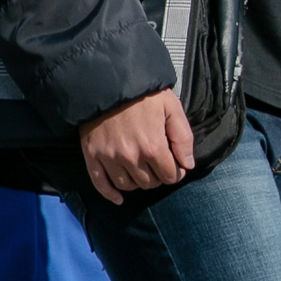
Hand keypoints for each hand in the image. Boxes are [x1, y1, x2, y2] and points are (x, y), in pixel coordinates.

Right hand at [79, 89, 194, 204]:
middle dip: (158, 177)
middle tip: (159, 166)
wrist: (108, 81)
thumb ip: (183, 138)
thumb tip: (188, 164)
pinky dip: (110, 195)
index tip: (176, 166)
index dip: (176, 173)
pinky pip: (101, 184)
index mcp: (153, 147)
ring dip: (138, 183)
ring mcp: (110, 158)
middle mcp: (131, 157)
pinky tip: (119, 199)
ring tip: (142, 171)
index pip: (170, 176)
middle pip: (149, 183)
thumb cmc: (144, 93)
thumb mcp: (172, 109)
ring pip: (128, 185)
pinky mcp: (93, 156)